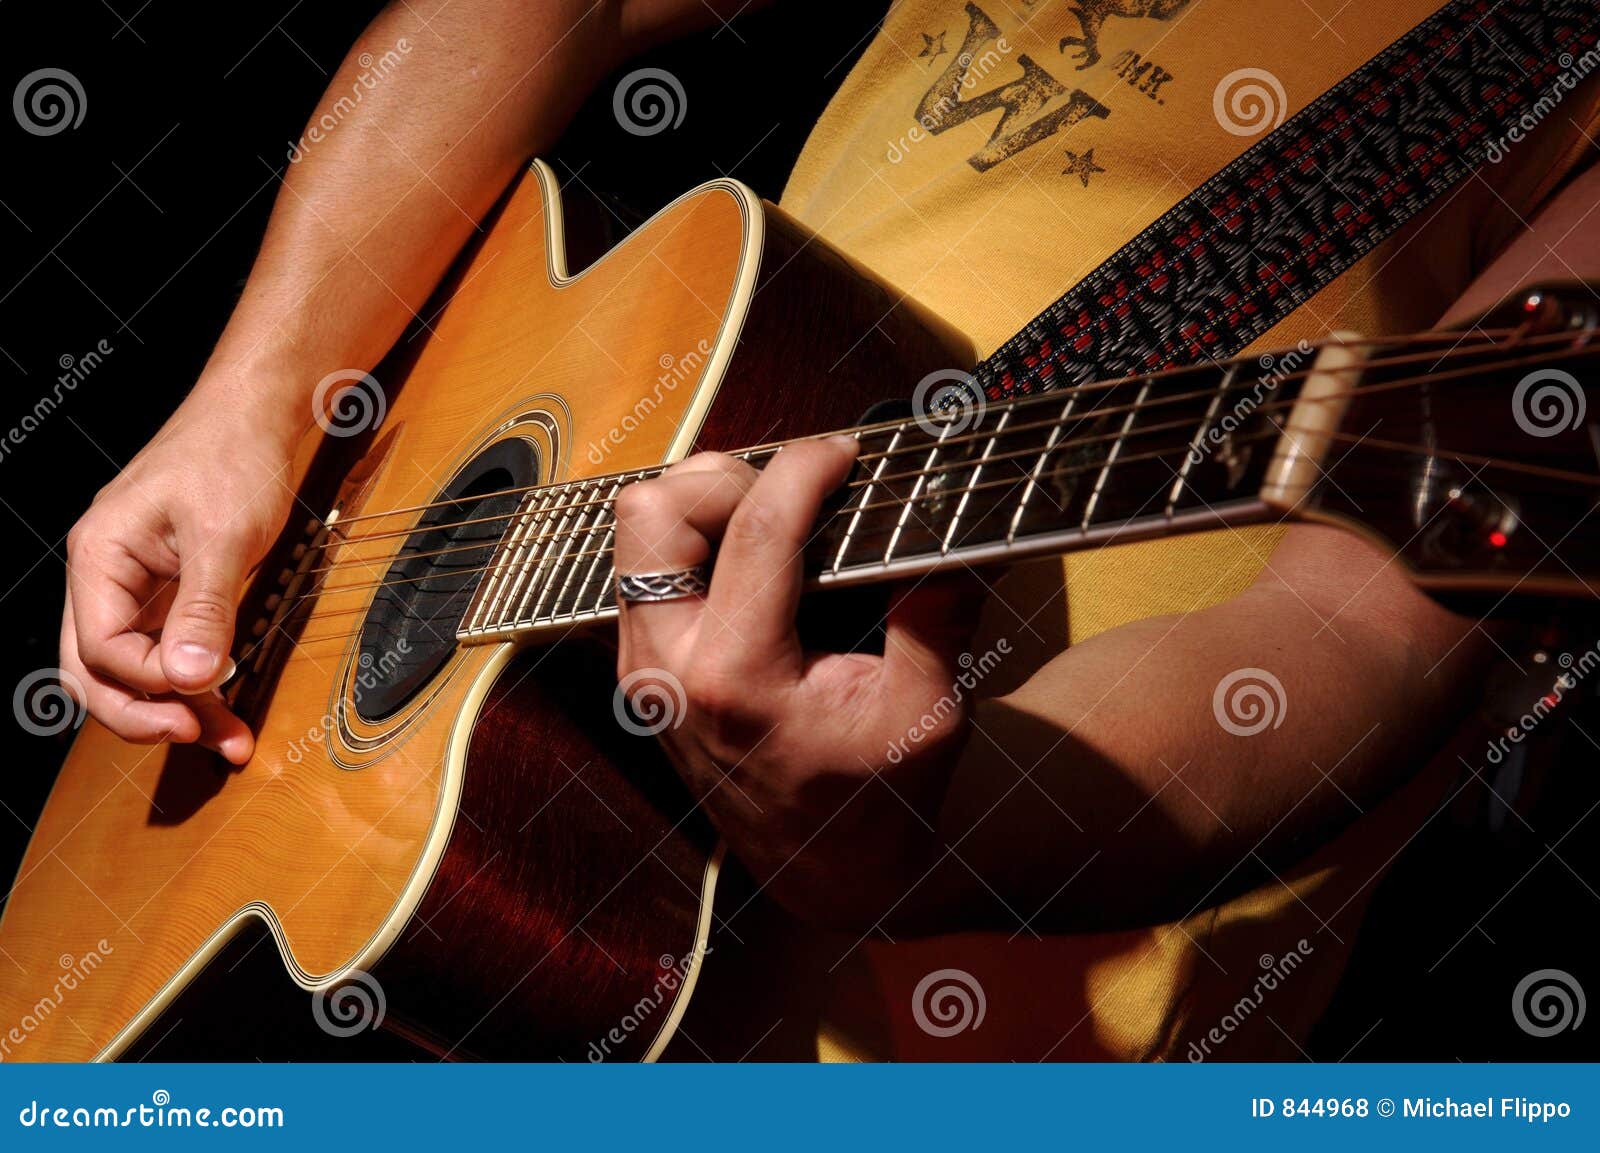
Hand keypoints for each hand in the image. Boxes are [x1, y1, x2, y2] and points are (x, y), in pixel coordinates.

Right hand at [61, 388, 299, 763]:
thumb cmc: (232, 455)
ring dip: (180, 710)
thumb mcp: (223, 534)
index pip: (100, 647)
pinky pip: (175, 654)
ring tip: (229, 743)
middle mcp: (107, 579)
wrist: (257, 417)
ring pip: (140, 671)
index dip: (147, 680)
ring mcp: (140, 590)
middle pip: (100, 672)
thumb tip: (190, 676)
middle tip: (195, 736)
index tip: (198, 691)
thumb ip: (205, 607)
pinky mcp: (175, 596)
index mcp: (98, 558)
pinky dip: (202, 685)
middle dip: (143, 713)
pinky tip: (231, 715)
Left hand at [612, 440, 981, 929]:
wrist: (832, 873)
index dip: (806, 467)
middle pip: (656, 512)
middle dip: (726, 480)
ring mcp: (643, 672)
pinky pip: (641, 569)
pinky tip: (752, 555)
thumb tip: (949, 515)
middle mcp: (666, 672)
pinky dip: (690, 541)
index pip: (758, 528)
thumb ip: (936, 607)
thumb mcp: (930, 708)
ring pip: (636, 533)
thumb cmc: (882, 798)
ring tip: (775, 517)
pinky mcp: (641, 671)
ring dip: (702, 506)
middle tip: (793, 494)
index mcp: (737, 679)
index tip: (847, 451)